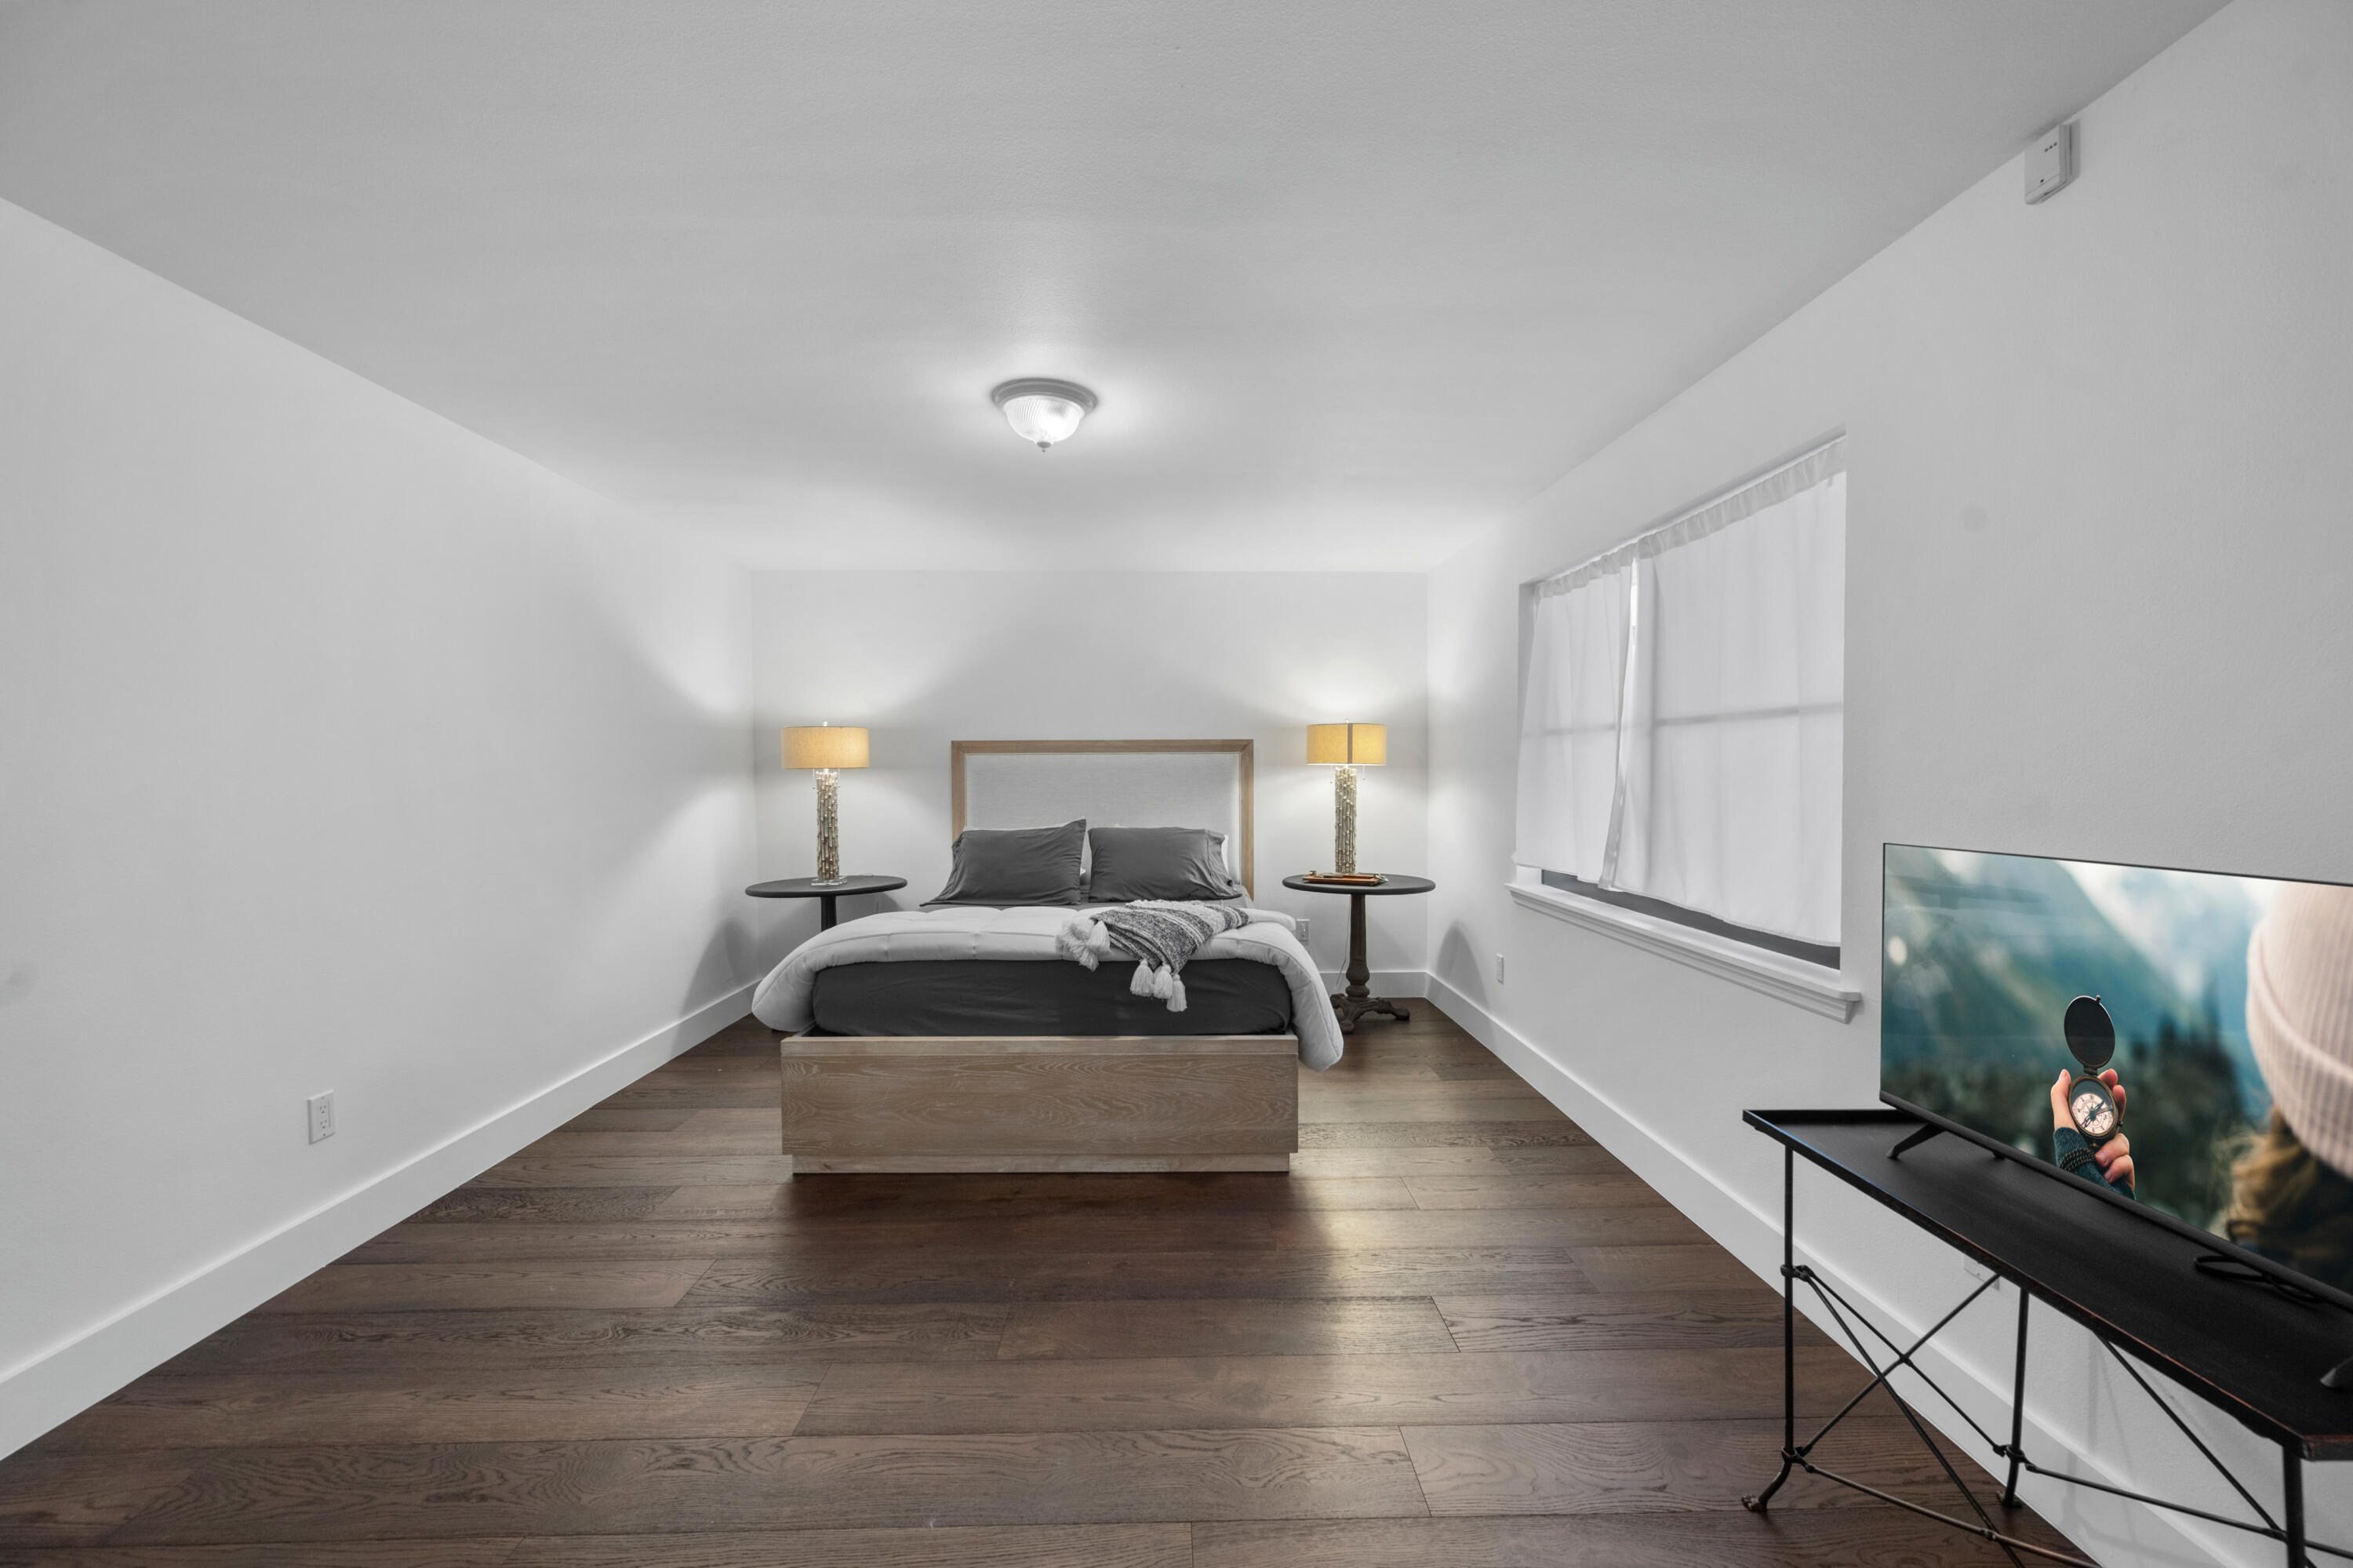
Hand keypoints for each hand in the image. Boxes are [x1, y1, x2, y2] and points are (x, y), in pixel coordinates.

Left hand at [2049, 1069, 2132, 1187]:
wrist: (2084, 1196)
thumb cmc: (2072, 1165)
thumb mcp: (2063, 1128)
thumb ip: (2061, 1100)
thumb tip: (2064, 1074)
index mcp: (2084, 1132)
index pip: (2098, 1106)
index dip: (2106, 1090)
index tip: (2111, 1074)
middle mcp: (2098, 1143)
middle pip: (2116, 1117)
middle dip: (2119, 1102)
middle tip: (2119, 1088)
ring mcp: (2112, 1157)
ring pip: (2122, 1140)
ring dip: (2111, 1149)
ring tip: (2098, 1160)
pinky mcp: (2124, 1172)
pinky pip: (2128, 1160)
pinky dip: (2117, 1166)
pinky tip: (2106, 1173)